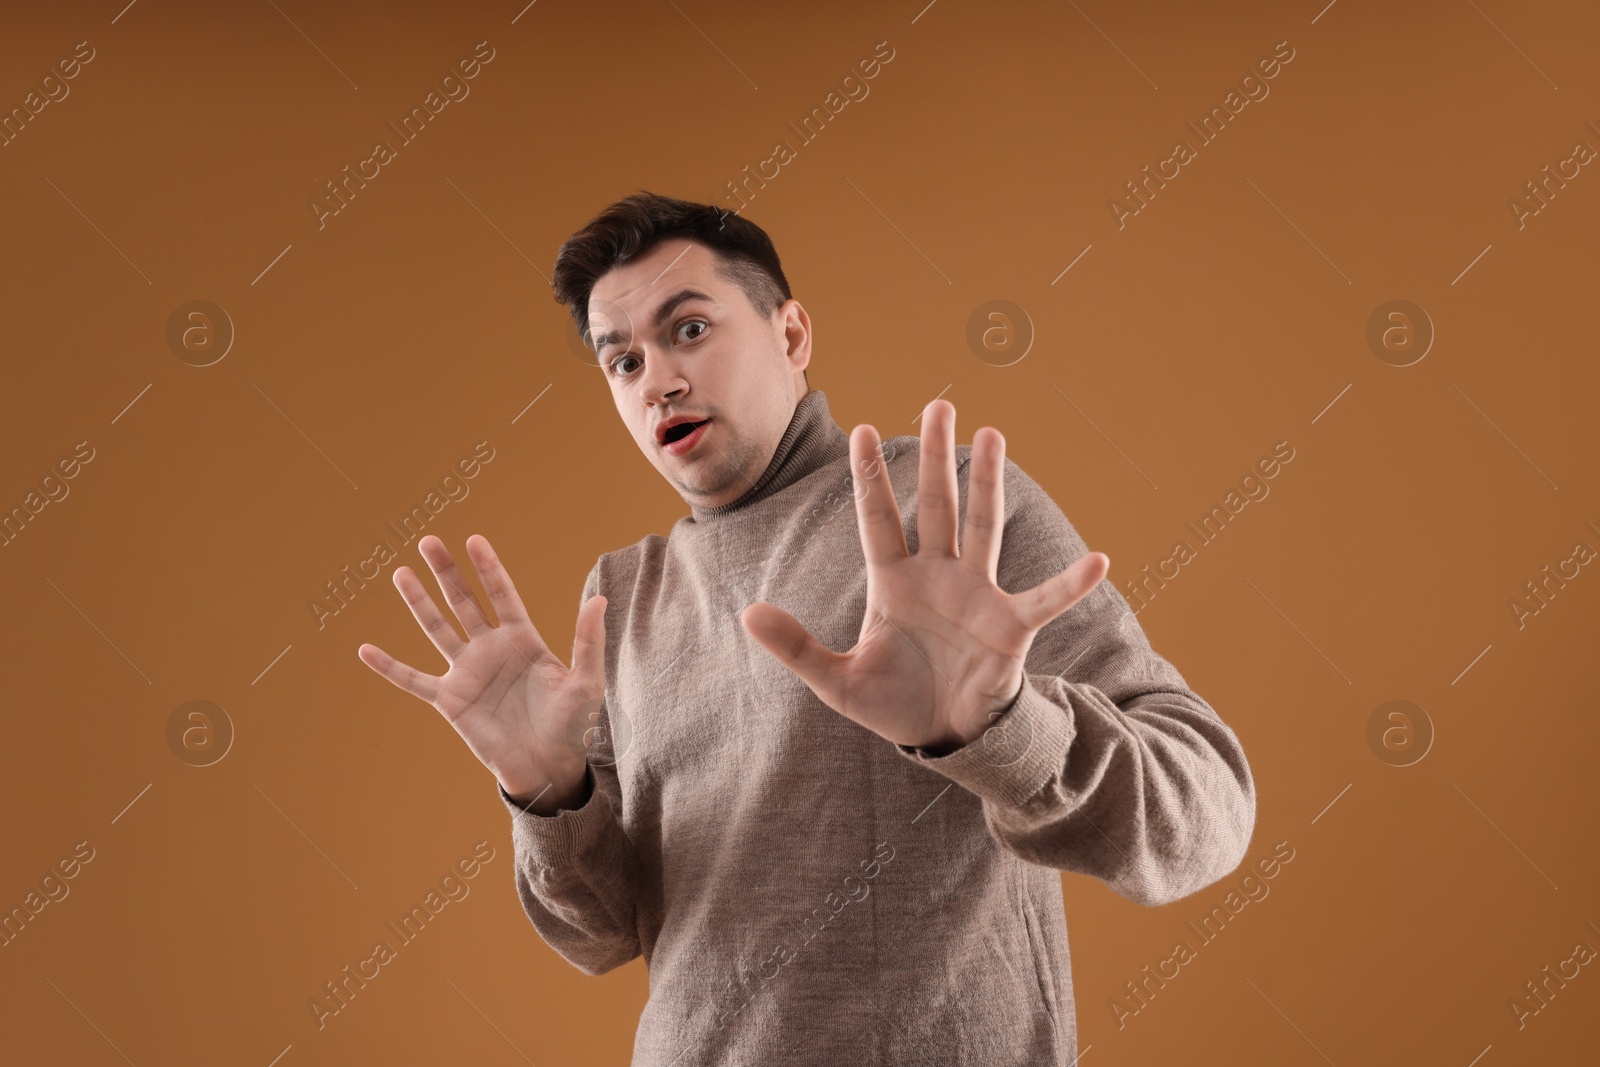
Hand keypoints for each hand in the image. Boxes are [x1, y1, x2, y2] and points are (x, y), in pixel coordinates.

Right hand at [356, 534, 607, 805]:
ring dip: (419, 602)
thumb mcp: (586, 681)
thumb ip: (588, 640)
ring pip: (437, 629)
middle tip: (429, 541)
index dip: (489, 568)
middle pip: (465, 602)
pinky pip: (414, 680)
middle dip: (447, 571)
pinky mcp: (450, 701)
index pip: (502, 595)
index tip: (475, 540)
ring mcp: (468, 673)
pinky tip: (365, 650)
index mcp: (524, 640)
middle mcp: (491, 650)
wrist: (549, 767)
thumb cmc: (572, 724)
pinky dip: (389, 667)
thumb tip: (598, 598)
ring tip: (401, 572)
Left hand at [740, 399, 1108, 753]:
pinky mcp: (1010, 627)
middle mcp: (937, 575)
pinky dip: (1070, 583)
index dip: (871, 477)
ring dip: (987, 483)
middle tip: (940, 404)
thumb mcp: (836, 680)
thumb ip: (796, 646)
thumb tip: (747, 612)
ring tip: (994, 435)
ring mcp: (977, 595)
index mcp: (893, 582)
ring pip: (982, 526)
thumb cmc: (893, 702)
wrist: (943, 736)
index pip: (878, 519)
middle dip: (937, 455)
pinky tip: (1098, 560)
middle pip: (935, 504)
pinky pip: (1044, 600)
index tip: (864, 430)